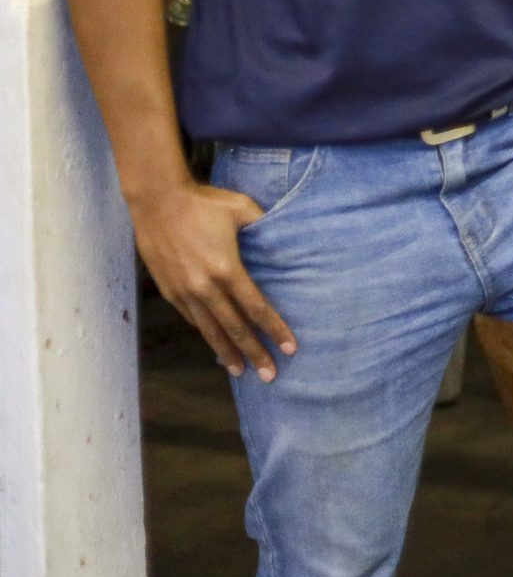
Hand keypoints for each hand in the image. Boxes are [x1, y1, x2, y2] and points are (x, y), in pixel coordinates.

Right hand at [130, 180, 296, 380]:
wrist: (157, 200)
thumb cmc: (204, 202)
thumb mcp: (243, 209)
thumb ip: (266, 227)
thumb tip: (286, 239)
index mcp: (226, 269)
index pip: (256, 308)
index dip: (274, 329)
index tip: (290, 348)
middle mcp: (204, 287)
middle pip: (234, 328)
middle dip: (254, 353)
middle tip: (270, 376)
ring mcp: (184, 291)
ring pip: (210, 330)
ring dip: (226, 352)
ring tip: (240, 371)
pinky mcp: (168, 290)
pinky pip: (191, 319)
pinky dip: (206, 334)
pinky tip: (215, 344)